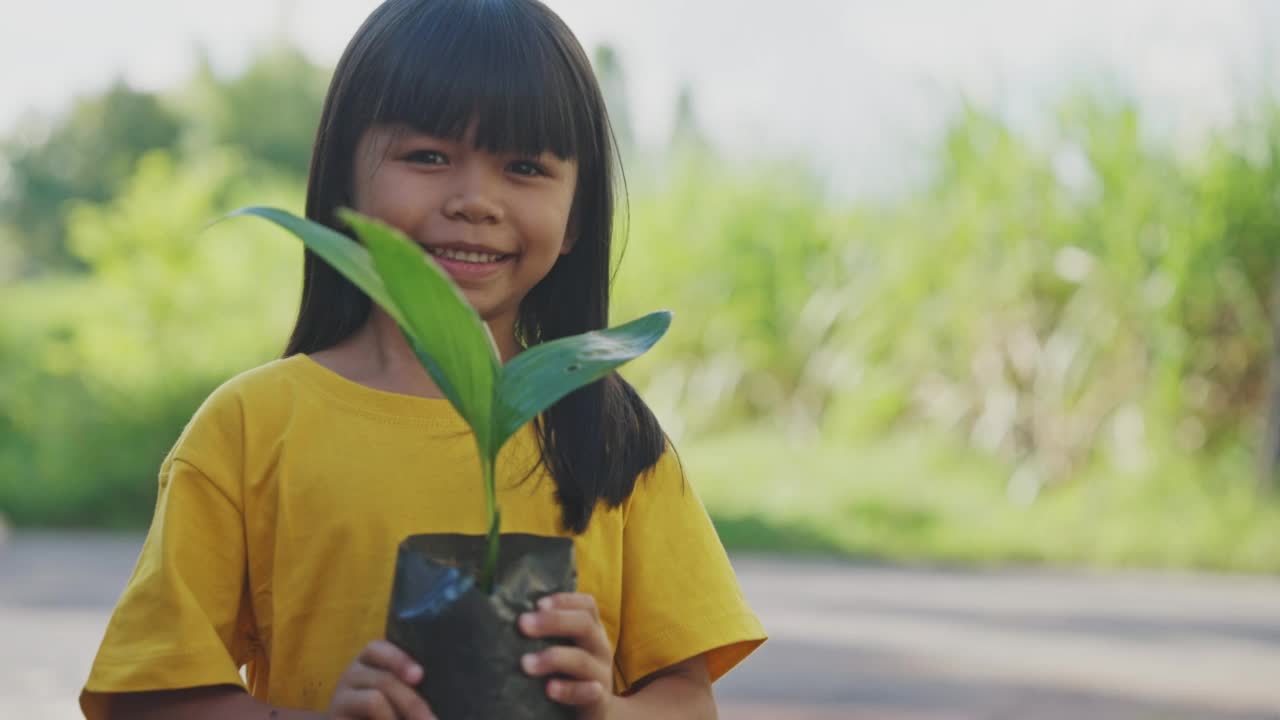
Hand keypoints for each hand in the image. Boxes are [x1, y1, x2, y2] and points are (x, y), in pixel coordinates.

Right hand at [328, 639, 435, 719]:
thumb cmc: (391, 707)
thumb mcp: (402, 691)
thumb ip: (415, 683)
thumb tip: (446, 688)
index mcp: (371, 660)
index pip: (378, 649)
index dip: (399, 660)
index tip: (420, 676)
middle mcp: (352, 673)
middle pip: (384, 680)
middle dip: (412, 702)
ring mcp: (340, 697)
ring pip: (374, 701)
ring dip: (399, 715)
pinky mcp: (335, 717)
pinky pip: (365, 714)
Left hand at [520, 593, 615, 719]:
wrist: (598, 713)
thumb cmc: (572, 675)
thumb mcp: (569, 649)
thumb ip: (550, 634)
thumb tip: (515, 618)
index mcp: (592, 632)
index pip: (587, 605)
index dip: (564, 600)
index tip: (538, 604)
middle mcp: (600, 648)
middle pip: (584, 624)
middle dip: (553, 621)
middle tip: (523, 624)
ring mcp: (601, 675)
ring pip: (582, 659)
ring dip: (553, 657)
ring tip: (526, 663)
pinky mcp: (599, 702)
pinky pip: (589, 693)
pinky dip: (569, 689)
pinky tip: (550, 689)